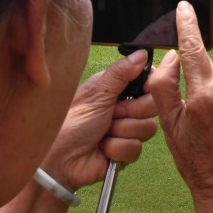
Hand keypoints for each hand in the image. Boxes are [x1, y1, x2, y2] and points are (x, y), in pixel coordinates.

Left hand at [43, 49, 158, 186]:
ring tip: (103, 133)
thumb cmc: (71, 122)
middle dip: (130, 112)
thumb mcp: (97, 92)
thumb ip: (121, 72)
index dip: (148, 88)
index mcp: (118, 89)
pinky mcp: (126, 153)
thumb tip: (142, 53)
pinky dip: (117, 148)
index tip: (140, 90)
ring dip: (121, 131)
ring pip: (147, 129)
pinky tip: (103, 148)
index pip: (149, 83)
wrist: (60, 158)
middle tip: (111, 114)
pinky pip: (136, 148)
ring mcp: (127, 131)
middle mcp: (125, 109)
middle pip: (152, 107)